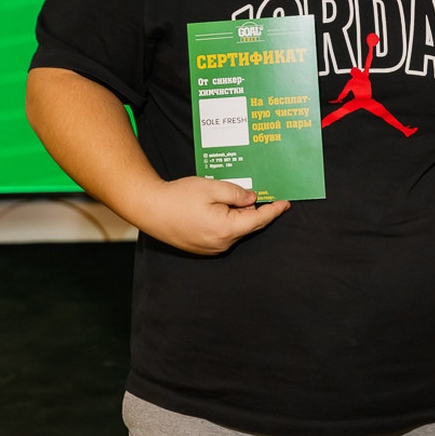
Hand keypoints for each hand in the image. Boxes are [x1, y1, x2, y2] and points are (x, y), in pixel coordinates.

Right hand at [136, 176, 289, 255]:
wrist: (149, 208)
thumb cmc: (178, 197)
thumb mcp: (211, 187)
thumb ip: (236, 193)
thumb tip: (252, 199)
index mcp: (226, 229)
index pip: (258, 220)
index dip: (273, 211)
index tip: (285, 204)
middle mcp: (221, 243)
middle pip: (247, 225)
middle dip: (252, 209)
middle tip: (250, 191)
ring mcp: (211, 248)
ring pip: (234, 229)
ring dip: (236, 214)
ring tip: (223, 196)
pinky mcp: (201, 247)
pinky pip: (222, 233)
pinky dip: (225, 220)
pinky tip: (215, 207)